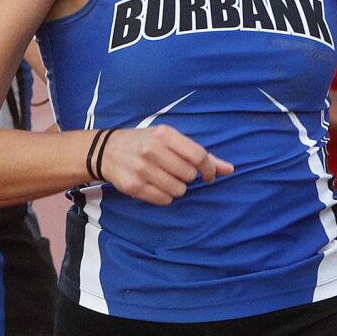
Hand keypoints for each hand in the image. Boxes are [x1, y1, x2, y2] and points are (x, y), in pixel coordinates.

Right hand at [98, 125, 232, 205]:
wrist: (107, 150)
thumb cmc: (146, 143)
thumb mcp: (170, 140)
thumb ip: (200, 154)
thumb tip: (229, 169)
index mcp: (165, 135)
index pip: (198, 156)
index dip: (209, 169)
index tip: (208, 176)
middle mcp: (152, 150)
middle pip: (189, 176)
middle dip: (188, 178)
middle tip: (176, 172)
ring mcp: (142, 169)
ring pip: (178, 190)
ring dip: (177, 188)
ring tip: (165, 178)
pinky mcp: (134, 186)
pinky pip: (164, 200)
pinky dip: (164, 197)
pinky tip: (155, 186)